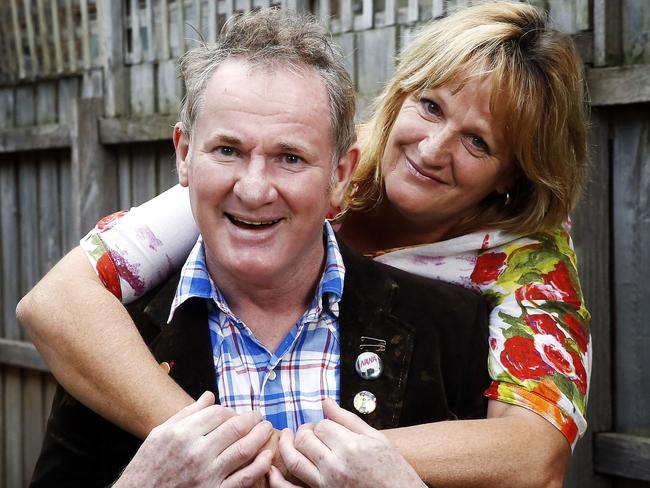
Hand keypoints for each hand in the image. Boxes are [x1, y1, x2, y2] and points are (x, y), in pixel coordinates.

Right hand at [114, 391, 273, 487]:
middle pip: (235, 427)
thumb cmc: (147, 467)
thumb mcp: (159, 434)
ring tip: (267, 429)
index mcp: (181, 434)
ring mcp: (207, 474)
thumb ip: (186, 414)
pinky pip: (244, 478)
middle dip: (252, 419)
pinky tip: (266, 455)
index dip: (231, 410)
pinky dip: (259, 465)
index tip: (236, 412)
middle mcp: (196, 452)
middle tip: (259, 416)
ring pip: (244, 449)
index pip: (218, 412)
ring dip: (260, 436)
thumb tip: (209, 395)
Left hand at [277, 398, 424, 487]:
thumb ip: (348, 419)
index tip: (327, 426)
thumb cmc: (392, 470)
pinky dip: (278, 481)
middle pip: (304, 440)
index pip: (322, 425)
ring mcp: (326, 485)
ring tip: (288, 438)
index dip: (322, 423)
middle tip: (310, 431)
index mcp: (350, 447)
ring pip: (294, 461)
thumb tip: (326, 402)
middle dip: (304, 431)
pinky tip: (272, 470)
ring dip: (287, 446)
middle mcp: (335, 466)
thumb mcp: (376, 439)